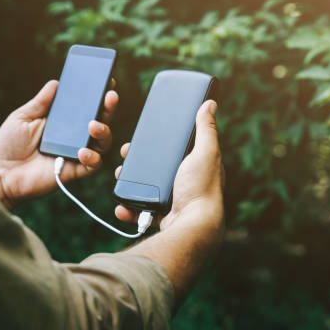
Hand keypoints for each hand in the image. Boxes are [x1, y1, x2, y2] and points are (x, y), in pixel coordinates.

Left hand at [0, 79, 118, 207]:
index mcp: (63, 121)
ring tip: (93, 125)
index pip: (86, 106)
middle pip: (100, 120)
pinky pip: (93, 164)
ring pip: (102, 142)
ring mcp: (76, 153)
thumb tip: (56, 83)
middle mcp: (74, 136)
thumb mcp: (23, 117)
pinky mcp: (75, 170)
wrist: (1, 174)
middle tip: (110, 97)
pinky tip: (82, 151)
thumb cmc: (9, 145)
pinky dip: (92, 157)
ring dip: (104, 131)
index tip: (106, 81)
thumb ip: (41, 102)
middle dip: (108, 108)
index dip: (98, 94)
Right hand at [119, 100, 224, 306]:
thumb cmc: (202, 188)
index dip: (157, 143)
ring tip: (119, 177)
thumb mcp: (205, 152)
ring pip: (145, 189)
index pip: (174, 150)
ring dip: (129, 184)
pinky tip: (122, 206)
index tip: (140, 137)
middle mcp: (186, 183)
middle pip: (156, 168)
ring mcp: (173, 201)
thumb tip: (210, 104)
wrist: (193, 226)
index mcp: (196, 166)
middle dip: (136, 163)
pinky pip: (140, 212)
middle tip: (124, 157)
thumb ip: (206, 129)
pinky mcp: (162, 217)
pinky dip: (129, 209)